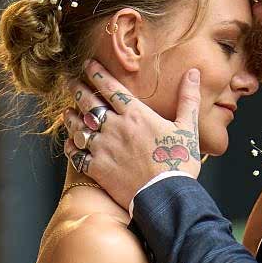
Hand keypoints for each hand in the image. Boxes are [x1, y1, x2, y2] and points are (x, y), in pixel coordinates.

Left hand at [66, 64, 203, 213]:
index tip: (87, 65)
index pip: (111, 88)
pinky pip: (76, 155)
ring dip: (71, 118)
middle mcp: (115, 128)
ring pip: (79, 127)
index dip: (97, 73)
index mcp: (136, 114)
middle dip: (78, 90)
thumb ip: (188, 99)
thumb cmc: (179, 163)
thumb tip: (194, 73)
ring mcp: (103, 148)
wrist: (165, 196)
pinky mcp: (97, 169)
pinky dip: (71, 147)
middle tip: (70, 83)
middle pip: (89, 103)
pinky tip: (69, 144)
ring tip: (67, 112)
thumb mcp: (188, 128)